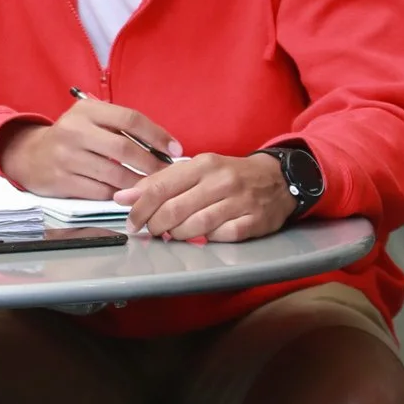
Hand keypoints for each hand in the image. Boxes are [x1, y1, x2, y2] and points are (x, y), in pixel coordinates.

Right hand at [0, 94, 178, 199]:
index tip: (175, 149)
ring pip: (115, 174)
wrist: (29, 155)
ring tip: (152, 186)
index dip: (157, 135)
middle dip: (152, 163)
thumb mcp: (89, 119)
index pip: (130, 119)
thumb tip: (162, 143)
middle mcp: (75, 131)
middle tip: (167, 173)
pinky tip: (128, 194)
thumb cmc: (71, 137)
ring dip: (138, 182)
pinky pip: (100, 191)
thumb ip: (119, 125)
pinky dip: (119, 194)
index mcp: (86, 110)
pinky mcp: (62, 181)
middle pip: (125, 148)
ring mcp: (67, 157)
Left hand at [116, 152, 296, 243]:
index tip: (130, 219)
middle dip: (155, 225)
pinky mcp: (254, 222)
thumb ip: (162, 181)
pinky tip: (201, 235)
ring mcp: (240, 202)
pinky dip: (207, 239)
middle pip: (174, 210)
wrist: (278, 179)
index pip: (161, 187)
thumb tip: (125, 196)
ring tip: (172, 233)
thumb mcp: (198, 169)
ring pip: (195, 226)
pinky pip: (221, 236)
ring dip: (177, 235)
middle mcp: (222, 181)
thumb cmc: (231, 175)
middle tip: (150, 230)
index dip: (139, 207)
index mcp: (204, 164)